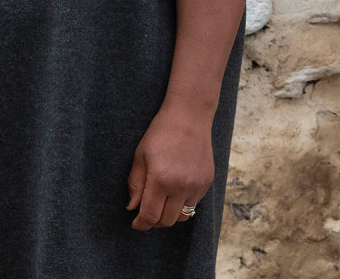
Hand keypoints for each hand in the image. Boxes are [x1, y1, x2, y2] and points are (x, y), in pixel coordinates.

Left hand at [125, 105, 214, 229]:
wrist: (189, 116)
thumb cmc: (160, 133)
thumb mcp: (141, 155)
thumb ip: (135, 184)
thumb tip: (132, 207)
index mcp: (161, 179)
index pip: (150, 215)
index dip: (141, 223)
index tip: (135, 223)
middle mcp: (181, 186)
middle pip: (167, 221)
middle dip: (154, 221)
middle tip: (146, 212)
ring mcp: (196, 186)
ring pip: (182, 216)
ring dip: (170, 214)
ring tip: (161, 202)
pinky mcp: (206, 182)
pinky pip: (193, 203)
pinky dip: (182, 203)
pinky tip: (175, 189)